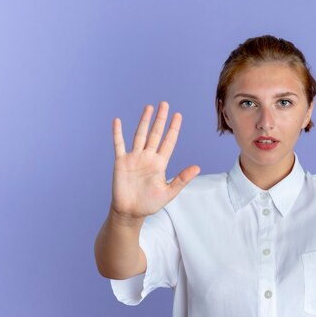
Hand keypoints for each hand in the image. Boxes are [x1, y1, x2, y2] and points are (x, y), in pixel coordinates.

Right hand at [110, 101, 199, 220]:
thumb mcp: (169, 192)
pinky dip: (118, 133)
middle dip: (160, 119)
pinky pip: (119, 144)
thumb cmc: (150, 204)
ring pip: (140, 135)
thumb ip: (182, 179)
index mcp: (160, 163)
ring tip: (149, 107)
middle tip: (164, 104)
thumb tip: (197, 167)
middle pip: (155, 134)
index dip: (173, 129)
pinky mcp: (121, 162)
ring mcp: (134, 158)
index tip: (178, 115)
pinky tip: (118, 121)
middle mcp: (148, 157)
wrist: (130, 212)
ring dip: (144, 121)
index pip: (168, 142)